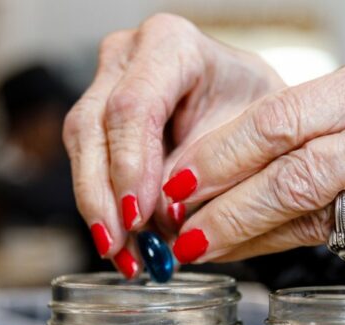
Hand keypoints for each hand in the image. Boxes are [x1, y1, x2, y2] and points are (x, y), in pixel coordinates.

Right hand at [62, 14, 284, 268]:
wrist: (261, 116)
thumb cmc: (262, 119)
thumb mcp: (252, 140)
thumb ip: (208, 170)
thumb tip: (165, 215)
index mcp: (172, 46)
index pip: (133, 107)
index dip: (130, 166)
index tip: (138, 215)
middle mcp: (130, 58)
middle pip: (93, 126)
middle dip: (104, 196)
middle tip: (121, 247)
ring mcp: (109, 84)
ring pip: (82, 148)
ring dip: (99, 210)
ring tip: (125, 258)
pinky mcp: (103, 120)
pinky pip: (91, 166)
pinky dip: (107, 212)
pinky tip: (123, 248)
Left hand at [164, 54, 344, 269]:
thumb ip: (344, 120)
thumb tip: (273, 158)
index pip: (284, 120)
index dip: (224, 153)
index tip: (180, 176)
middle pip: (289, 173)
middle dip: (223, 205)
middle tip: (174, 228)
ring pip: (310, 216)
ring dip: (248, 236)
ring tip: (200, 250)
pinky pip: (342, 244)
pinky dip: (293, 248)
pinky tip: (258, 255)